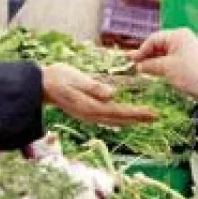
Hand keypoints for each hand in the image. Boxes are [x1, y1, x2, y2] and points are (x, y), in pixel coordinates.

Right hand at [41, 65, 157, 126]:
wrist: (41, 85)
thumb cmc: (58, 78)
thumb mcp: (75, 78)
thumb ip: (93, 86)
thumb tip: (112, 94)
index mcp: (90, 106)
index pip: (119, 111)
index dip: (136, 113)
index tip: (151, 113)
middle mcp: (91, 115)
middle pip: (120, 119)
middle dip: (139, 118)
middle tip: (156, 117)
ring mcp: (88, 116)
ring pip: (115, 120)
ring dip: (132, 119)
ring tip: (147, 118)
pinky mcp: (87, 112)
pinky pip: (108, 118)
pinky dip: (121, 118)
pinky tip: (127, 118)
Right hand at [132, 29, 197, 100]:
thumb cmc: (188, 72)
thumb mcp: (166, 68)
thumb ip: (149, 65)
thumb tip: (138, 66)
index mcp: (178, 35)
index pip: (154, 40)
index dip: (142, 50)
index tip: (133, 61)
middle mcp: (182, 39)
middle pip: (158, 45)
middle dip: (146, 55)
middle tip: (132, 62)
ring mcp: (185, 49)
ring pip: (163, 53)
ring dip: (152, 61)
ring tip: (139, 68)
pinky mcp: (187, 59)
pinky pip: (170, 59)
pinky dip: (161, 65)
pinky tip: (151, 70)